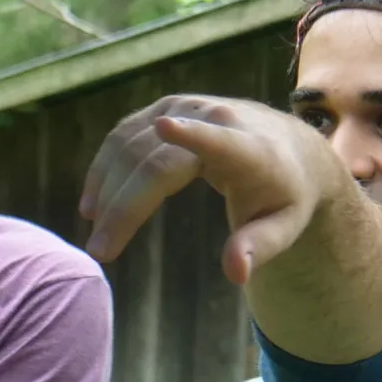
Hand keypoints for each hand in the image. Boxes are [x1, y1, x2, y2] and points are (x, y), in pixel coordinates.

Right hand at [80, 94, 351, 283]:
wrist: (287, 147)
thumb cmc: (285, 195)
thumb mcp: (284, 227)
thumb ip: (260, 248)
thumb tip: (235, 274)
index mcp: (249, 148)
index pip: (219, 139)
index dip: (194, 133)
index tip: (165, 126)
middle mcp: (215, 118)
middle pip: (156, 159)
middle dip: (123, 204)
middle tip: (101, 251)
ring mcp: (186, 108)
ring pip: (132, 145)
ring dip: (106, 188)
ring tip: (95, 233)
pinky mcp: (168, 108)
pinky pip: (125, 136)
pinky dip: (105, 168)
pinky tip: (93, 202)